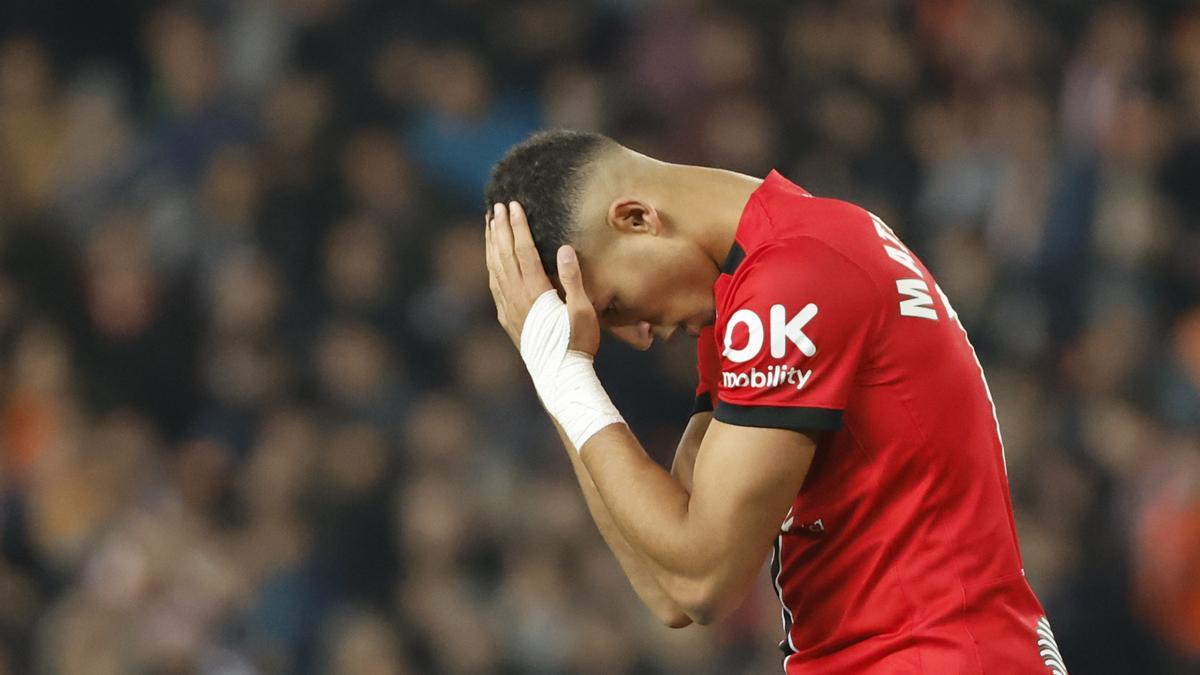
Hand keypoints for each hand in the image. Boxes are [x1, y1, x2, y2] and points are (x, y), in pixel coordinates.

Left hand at [485, 202, 599, 355]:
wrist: (559, 376)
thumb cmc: (577, 344)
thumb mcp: (583, 311)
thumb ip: (572, 279)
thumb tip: (564, 249)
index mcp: (536, 292)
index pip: (523, 251)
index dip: (518, 227)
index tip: (513, 206)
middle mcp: (517, 297)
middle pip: (504, 255)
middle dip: (501, 228)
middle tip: (497, 206)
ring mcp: (508, 308)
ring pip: (495, 269)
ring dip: (492, 244)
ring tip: (489, 224)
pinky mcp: (507, 318)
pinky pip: (494, 285)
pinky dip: (491, 266)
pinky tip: (491, 258)